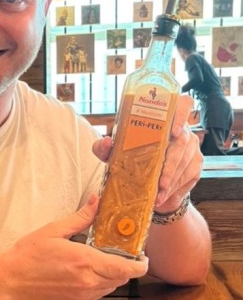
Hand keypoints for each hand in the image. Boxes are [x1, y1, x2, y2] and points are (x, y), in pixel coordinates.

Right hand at [4, 197, 147, 299]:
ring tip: (106, 262)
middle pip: (121, 279)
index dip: (140, 266)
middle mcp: (88, 282)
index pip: (126, 269)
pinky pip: (96, 295)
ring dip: (113, 277)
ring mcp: (81, 295)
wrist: (10, 280)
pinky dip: (100, 284)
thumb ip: (80, 218)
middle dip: (127, 269)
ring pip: (110, 288)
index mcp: (86, 261)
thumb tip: (95, 201)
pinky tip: (89, 273)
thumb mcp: (54, 230)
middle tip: (125, 255)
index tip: (144, 259)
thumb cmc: (29, 255)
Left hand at [92, 96, 202, 213]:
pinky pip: (189, 174)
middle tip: (160, 180)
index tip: (173, 131)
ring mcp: (191, 147)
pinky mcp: (196, 164)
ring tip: (159, 191)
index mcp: (165, 120)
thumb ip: (105, 147)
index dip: (181, 113)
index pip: (183, 104)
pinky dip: (176, 187)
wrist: (146, 181)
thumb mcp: (115, 154)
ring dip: (172, 178)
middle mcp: (182, 131)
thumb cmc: (132, 158)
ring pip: (187, 160)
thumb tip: (106, 142)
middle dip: (172, 163)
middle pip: (184, 140)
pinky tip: (163, 195)